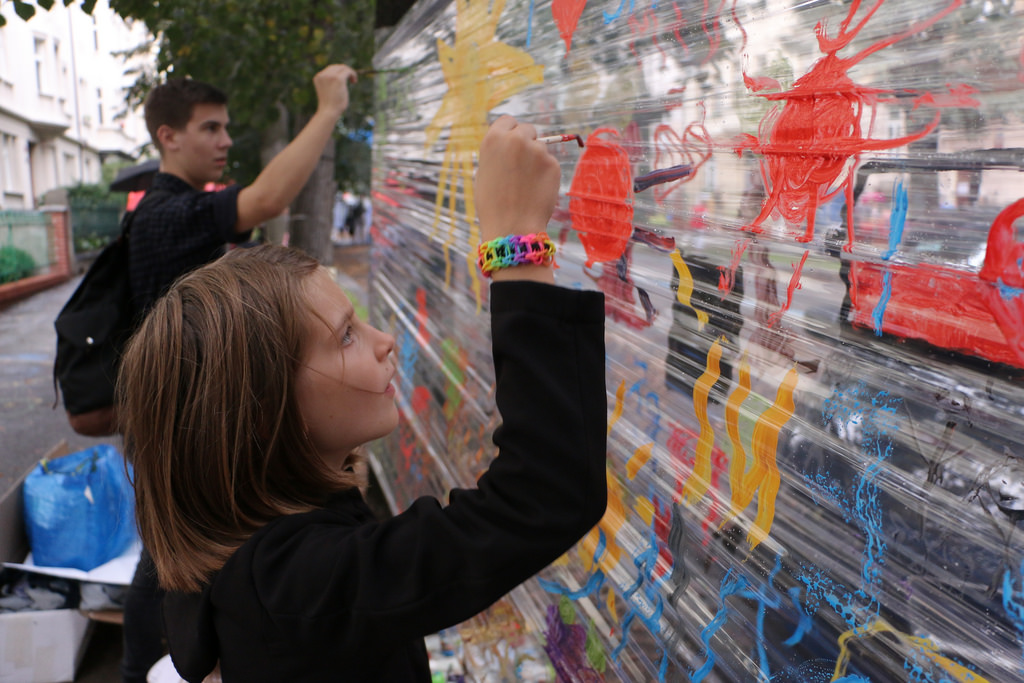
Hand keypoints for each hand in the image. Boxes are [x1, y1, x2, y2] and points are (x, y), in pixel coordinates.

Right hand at [313, 64, 357, 117]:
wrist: (329, 112)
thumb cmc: (330, 105)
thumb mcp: (328, 91)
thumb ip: (331, 83)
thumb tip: (342, 77)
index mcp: (318, 77)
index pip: (330, 69)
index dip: (339, 72)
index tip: (345, 80)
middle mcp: (323, 75)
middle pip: (336, 66)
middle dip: (345, 71)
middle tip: (351, 80)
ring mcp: (330, 76)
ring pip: (343, 67)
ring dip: (349, 73)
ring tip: (353, 81)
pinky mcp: (338, 78)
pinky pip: (348, 71)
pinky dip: (353, 74)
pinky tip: (354, 81)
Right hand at [475, 115, 559, 244]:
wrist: (511, 226)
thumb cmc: (492, 204)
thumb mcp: (484, 171)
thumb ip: (498, 153)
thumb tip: (509, 145)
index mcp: (494, 138)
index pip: (507, 120)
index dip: (509, 132)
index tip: (511, 143)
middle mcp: (516, 139)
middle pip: (527, 129)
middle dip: (526, 142)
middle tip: (521, 165)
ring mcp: (538, 150)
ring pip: (541, 147)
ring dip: (536, 159)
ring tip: (526, 184)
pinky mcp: (553, 164)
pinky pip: (550, 163)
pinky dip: (545, 174)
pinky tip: (536, 190)